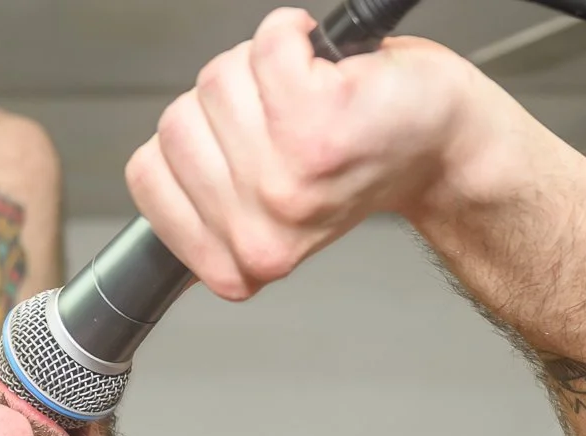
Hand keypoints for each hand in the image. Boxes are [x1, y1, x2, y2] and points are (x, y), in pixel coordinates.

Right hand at [126, 8, 480, 300]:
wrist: (437, 144)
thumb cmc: (362, 166)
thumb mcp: (265, 214)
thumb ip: (205, 211)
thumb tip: (161, 183)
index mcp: (246, 251)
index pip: (148, 179)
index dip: (185, 151)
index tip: (231, 156)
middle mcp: (266, 215)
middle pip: (177, 125)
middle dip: (223, 109)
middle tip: (279, 126)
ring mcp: (290, 166)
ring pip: (214, 82)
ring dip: (256, 73)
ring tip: (301, 100)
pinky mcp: (317, 112)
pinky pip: (266, 42)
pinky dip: (290, 34)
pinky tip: (317, 64)